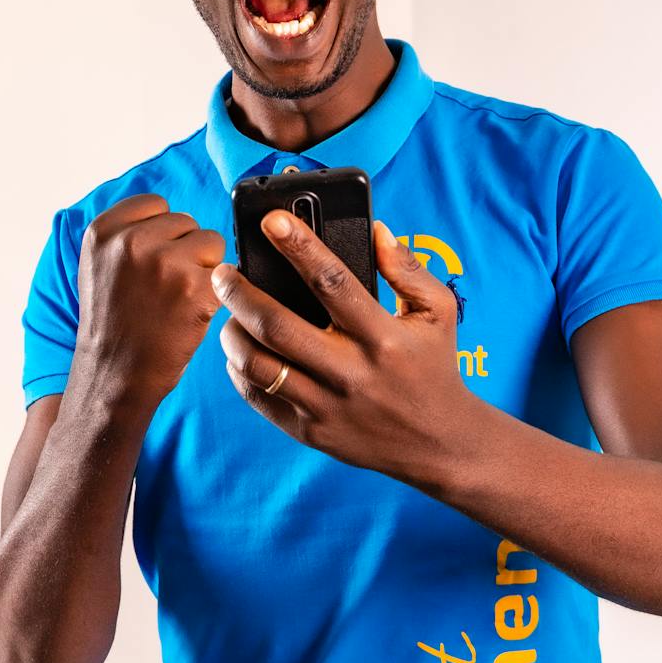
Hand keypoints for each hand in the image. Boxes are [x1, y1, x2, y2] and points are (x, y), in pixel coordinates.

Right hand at [76, 193, 225, 404]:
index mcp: (103, 231)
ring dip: (204, 267)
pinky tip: (192, 311)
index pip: (156, 204)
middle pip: (187, 222)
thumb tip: (176, 216)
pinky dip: (216, 291)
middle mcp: (132, 241)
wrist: (116, 372)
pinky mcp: (196, 288)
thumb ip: (129, 232)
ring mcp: (165, 263)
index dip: (162, 233)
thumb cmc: (115, 320)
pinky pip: (226, 272)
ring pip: (211, 242)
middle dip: (184, 251)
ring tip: (178, 297)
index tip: (152, 260)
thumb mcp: (101, 264)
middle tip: (163, 287)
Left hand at [210, 212, 474, 481]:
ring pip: (258, 364)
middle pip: (278, 326)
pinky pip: (259, 396)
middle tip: (223, 271)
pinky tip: (241, 349)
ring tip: (229, 312)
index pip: (333, 282)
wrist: (437, 442)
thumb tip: (376, 230)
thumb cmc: (434, 367)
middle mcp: (351, 372)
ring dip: (232, 332)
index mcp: (383, 336)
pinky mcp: (310, 431)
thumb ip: (408, 269)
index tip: (271, 220)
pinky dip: (239, 369)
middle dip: (240, 292)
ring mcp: (326, 405)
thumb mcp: (438, 313)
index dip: (299, 247)